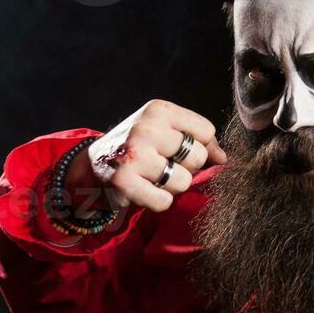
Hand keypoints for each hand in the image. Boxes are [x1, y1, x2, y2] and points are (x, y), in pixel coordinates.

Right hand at [63, 99, 227, 212]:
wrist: (90, 168)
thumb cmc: (135, 149)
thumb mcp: (163, 132)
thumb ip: (197, 140)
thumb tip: (224, 158)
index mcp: (159, 110)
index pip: (205, 131)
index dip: (199, 147)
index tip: (177, 151)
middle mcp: (146, 127)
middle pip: (198, 157)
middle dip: (185, 168)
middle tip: (160, 166)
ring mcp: (134, 154)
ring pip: (184, 181)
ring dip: (170, 187)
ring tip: (150, 178)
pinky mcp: (124, 181)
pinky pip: (164, 201)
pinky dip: (156, 202)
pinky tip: (141, 190)